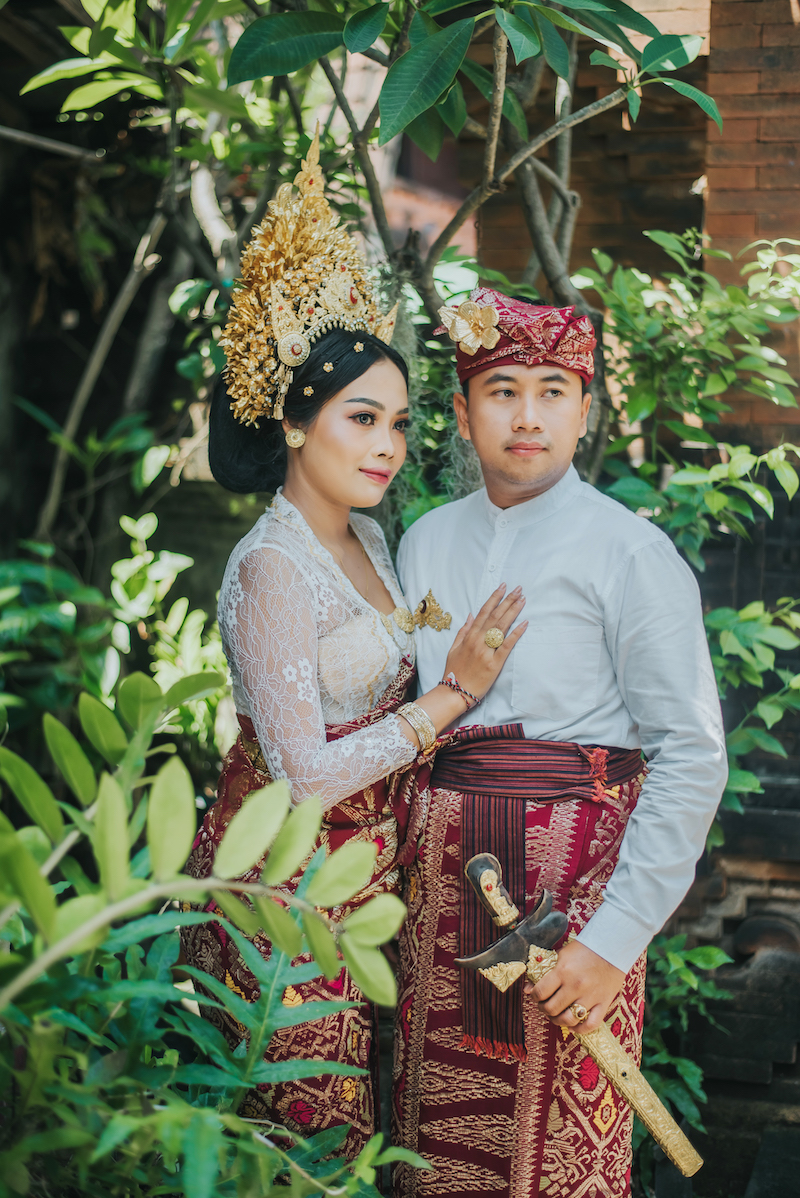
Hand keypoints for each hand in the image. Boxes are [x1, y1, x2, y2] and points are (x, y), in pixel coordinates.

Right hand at [443, 584, 526, 700]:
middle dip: (507, 601)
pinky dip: (516, 633)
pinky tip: (525, 623)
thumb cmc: (454, 672)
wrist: (454, 693)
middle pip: (495, 616)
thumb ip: (463, 631)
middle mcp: (478, 641)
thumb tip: (471, 615)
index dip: (494, 598)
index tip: (502, 587)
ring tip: (522, 600)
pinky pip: (507, 645)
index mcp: (468, 636)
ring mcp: (486, 652)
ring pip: (501, 627)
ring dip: (513, 611)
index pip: (483, 612)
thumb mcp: (453, 649)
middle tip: (518, 589)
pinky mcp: (495, 664)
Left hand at [524, 939, 624, 1032]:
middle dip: (544, 1009)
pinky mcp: (603, 1003)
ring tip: (556, 1015)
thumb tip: (527, 989)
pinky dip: (579, 1029)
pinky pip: (590, 1024)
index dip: (534, 996)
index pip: (541, 992)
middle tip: (544, 1005)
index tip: (535, 995)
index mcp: (563, 971)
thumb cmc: (585, 949)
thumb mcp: (561, 954)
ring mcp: (590, 996)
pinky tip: (573, 1025)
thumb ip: (545, 970)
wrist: (611, 946)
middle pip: (552, 1008)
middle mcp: (575, 986)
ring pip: (568, 1019)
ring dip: (557, 1020)